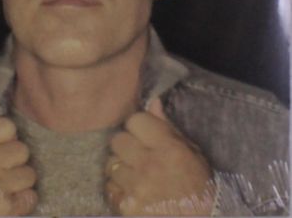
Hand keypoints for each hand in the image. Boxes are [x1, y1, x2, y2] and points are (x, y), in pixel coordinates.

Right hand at [0, 92, 37, 215]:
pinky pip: (30, 197)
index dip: (6, 137)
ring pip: (29, 174)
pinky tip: (9, 202)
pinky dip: (22, 202)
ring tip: (5, 187)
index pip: (7, 126)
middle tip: (1, 170)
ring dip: (19, 182)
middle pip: (22, 149)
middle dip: (14, 161)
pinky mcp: (6, 209)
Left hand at [105, 98, 213, 215]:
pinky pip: (109, 187)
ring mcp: (136, 188)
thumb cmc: (198, 185)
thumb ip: (168, 127)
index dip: (137, 126)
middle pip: (117, 140)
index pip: (134, 120)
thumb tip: (152, 101)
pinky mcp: (127, 207)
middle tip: (137, 156)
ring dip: (120, 168)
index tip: (143, 135)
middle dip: (125, 146)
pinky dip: (118, 189)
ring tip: (135, 176)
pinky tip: (132, 192)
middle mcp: (150, 165)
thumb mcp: (191, 152)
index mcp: (168, 148)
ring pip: (110, 163)